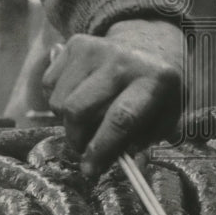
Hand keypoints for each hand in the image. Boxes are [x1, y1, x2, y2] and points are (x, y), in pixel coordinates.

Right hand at [42, 20, 185, 177]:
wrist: (149, 45)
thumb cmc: (156, 91)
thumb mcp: (166, 117)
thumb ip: (145, 143)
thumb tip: (126, 166)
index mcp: (154, 81)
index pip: (121, 119)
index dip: (101, 149)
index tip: (90, 171)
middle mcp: (123, 61)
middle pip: (78, 110)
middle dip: (77, 139)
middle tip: (84, 147)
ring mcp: (96, 49)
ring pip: (59, 101)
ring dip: (66, 120)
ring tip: (85, 119)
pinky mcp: (76, 44)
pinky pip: (49, 84)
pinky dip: (57, 100)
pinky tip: (78, 97)